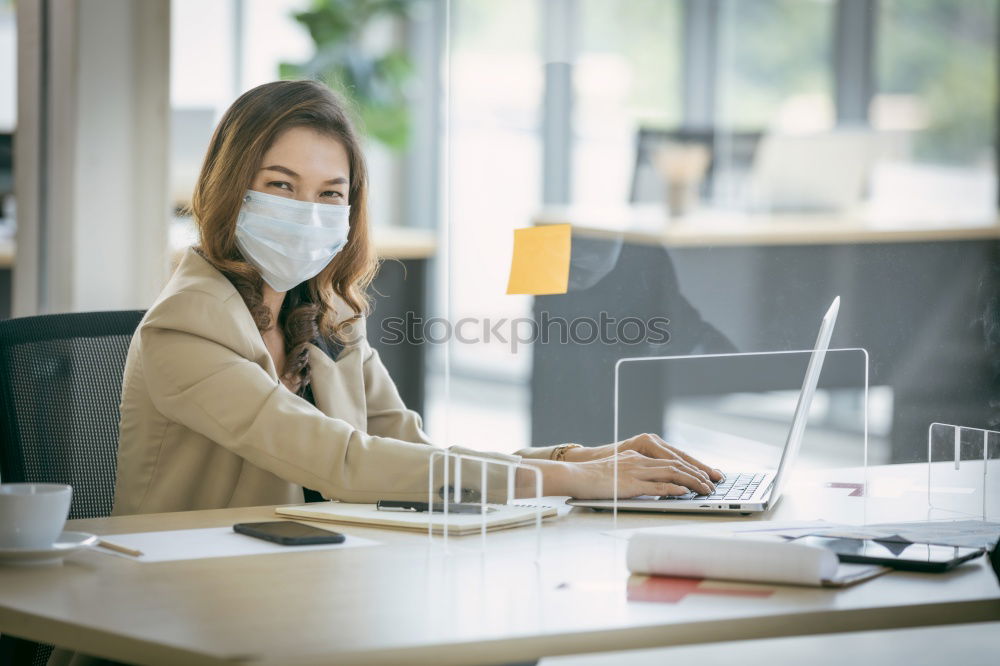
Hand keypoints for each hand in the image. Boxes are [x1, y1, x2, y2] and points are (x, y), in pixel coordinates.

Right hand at [563, 449, 715, 498]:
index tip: (705, 475)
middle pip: (676, 463)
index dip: (691, 467)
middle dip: (698, 473)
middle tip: (713, 483)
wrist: (574, 475)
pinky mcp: (630, 483)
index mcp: (637, 456)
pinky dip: (674, 488)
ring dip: (692, 481)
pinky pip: (657, 484)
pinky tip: (685, 492)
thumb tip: (653, 487)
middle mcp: (639, 460)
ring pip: (671, 472)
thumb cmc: (591, 479)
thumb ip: (635, 476)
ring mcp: (635, 470)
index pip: (670, 459)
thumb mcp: (617, 473)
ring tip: (706, 489)